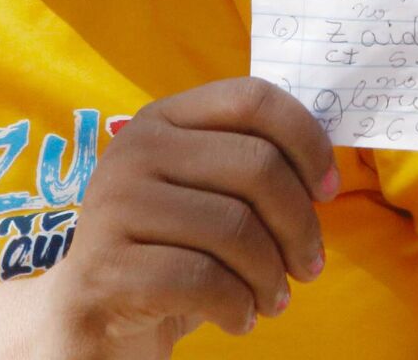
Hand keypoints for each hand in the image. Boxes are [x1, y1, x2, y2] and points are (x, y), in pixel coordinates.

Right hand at [44, 78, 335, 356]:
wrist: (90, 317)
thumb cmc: (169, 252)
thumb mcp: (206, 198)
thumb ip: (250, 168)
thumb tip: (326, 170)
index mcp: (163, 119)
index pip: (252, 98)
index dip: (307, 140)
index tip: (327, 190)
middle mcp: (134, 149)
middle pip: (257, 166)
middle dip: (300, 225)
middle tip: (309, 266)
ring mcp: (114, 205)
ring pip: (235, 228)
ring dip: (271, 276)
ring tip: (272, 300)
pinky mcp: (107, 266)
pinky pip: (203, 279)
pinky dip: (237, 306)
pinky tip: (238, 318)